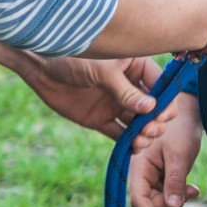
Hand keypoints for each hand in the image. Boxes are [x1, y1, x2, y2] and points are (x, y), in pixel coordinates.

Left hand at [21, 55, 175, 148]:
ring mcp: (115, 103)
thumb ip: (126, 91)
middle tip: (151, 128)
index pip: (160, 84)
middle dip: (156, 120)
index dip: (166, 100)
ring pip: (138, 123)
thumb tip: (152, 108)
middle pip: (153, 107)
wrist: (40, 67)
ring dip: (145, 133)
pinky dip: (128, 142)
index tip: (164, 114)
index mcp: (134, 66)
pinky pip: (119, 134)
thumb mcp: (102, 71)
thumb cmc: (73, 58)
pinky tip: (132, 147)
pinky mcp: (100, 119)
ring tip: (141, 140)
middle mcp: (129, 86)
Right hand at [129, 94, 203, 206]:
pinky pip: (168, 192)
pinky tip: (194, 191)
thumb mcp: (179, 155)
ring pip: (161, 200)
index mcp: (138, 165)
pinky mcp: (163, 173)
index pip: (139, 198)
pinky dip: (180, 196)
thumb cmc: (180, 127)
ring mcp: (152, 173)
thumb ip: (175, 181)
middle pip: (151, 203)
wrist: (189, 109)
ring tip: (197, 206)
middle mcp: (142, 171)